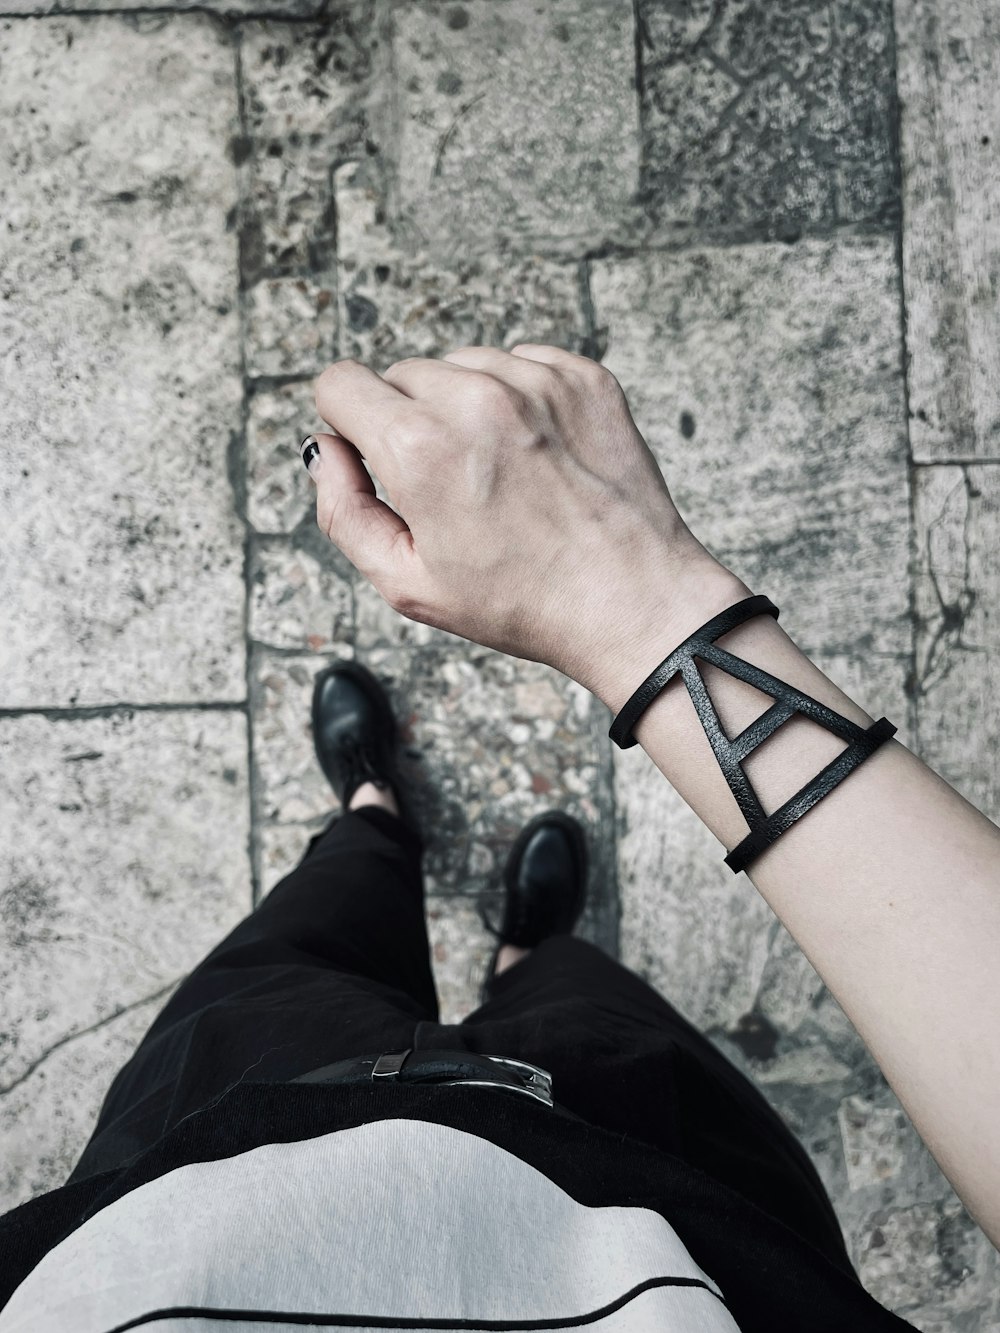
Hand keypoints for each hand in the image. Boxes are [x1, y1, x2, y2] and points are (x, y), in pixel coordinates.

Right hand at [310, 345, 739, 701]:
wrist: (632, 600)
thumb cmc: (522, 602)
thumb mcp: (406, 582)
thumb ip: (343, 511)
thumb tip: (328, 451)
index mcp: (420, 448)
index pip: (341, 383)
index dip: (347, 422)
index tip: (374, 456)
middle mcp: (475, 398)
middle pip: (401, 375)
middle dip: (409, 421)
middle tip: (451, 487)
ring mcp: (536, 382)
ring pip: (462, 365)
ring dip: (465, 406)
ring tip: (501, 474)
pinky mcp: (583, 378)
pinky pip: (522, 364)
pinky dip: (519, 399)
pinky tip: (536, 456)